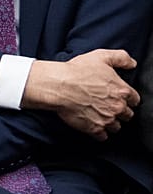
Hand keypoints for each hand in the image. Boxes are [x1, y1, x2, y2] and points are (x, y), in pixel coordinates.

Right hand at [23, 49, 137, 139]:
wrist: (58, 86)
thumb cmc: (77, 71)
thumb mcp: (101, 56)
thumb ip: (121, 58)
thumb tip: (132, 63)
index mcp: (122, 91)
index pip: (134, 100)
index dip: (127, 98)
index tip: (119, 97)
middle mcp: (117, 107)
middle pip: (128, 115)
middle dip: (120, 111)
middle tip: (109, 107)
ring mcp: (106, 119)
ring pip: (117, 127)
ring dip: (111, 123)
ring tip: (102, 117)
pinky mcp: (94, 129)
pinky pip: (103, 137)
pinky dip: (100, 134)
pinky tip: (94, 126)